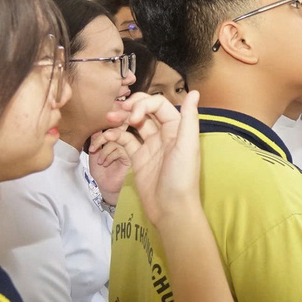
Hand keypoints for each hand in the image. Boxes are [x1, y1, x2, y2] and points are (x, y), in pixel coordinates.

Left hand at [88, 127, 131, 205]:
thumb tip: (96, 127)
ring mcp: (131, 149)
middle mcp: (127, 142)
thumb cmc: (102, 171)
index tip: (92, 142)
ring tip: (99, 160)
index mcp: (118, 139)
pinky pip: (121, 148)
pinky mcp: (132, 157)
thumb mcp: (94, 152)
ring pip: (118, 138)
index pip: (114, 126)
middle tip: (94, 147)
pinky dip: (109, 155)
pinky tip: (105, 163)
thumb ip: (96, 139)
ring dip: (104, 149)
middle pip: (118, 129)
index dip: (103, 130)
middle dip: (103, 137)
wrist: (105, 187)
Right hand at [103, 90, 200, 226]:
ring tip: (107, 119)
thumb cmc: (182, 177)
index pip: (159, 105)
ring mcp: (151, 146)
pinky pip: (126, 140)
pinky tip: (107, 135)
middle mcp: (165, 135)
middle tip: (116, 112)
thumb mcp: (187, 145)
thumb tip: (194, 92)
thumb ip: (189, 118)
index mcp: (178, 129)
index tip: (132, 116)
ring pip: (134, 124)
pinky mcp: (139, 158)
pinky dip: (116, 135)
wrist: (171, 208)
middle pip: (146, 111)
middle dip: (131, 107)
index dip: (144, 104)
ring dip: (121, 119)